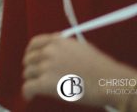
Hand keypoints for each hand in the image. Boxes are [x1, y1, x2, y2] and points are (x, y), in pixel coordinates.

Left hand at [22, 34, 136, 107]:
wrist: (109, 81)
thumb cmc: (100, 68)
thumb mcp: (80, 47)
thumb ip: (64, 46)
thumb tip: (54, 51)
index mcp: (57, 41)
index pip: (34, 44)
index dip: (31, 53)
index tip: (32, 59)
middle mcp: (49, 51)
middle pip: (29, 60)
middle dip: (31, 68)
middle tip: (36, 76)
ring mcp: (47, 66)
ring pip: (28, 74)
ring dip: (32, 80)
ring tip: (37, 87)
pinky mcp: (46, 83)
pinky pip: (28, 87)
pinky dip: (27, 92)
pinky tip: (30, 96)